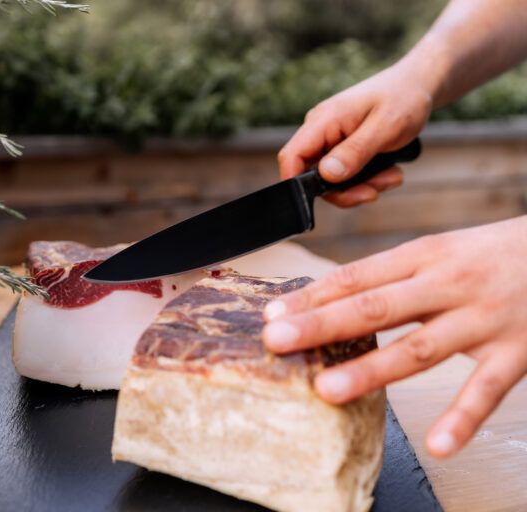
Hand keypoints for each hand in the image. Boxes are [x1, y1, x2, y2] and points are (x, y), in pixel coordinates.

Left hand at [262, 217, 526, 457]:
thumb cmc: (491, 254)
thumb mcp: (439, 250)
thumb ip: (391, 276)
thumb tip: (328, 299)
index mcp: (424, 255)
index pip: (357, 277)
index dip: (312, 296)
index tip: (272, 315)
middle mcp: (448, 284)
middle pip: (376, 308)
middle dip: (322, 325)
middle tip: (278, 341)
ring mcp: (482, 320)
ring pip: (420, 348)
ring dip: (371, 370)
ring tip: (328, 390)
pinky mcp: (517, 353)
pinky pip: (487, 390)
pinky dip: (463, 419)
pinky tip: (437, 445)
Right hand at [278, 62, 433, 206]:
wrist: (417, 84)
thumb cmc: (404, 97)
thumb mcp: (387, 126)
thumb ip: (355, 151)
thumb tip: (327, 174)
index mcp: (324, 120)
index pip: (292, 156)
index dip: (297, 183)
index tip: (327, 197)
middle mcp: (320, 130)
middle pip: (310, 175)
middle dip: (343, 190)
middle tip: (374, 190)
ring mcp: (329, 139)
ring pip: (330, 180)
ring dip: (359, 187)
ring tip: (391, 177)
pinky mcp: (340, 147)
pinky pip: (343, 174)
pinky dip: (365, 180)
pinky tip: (388, 172)